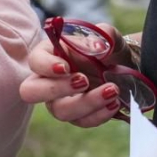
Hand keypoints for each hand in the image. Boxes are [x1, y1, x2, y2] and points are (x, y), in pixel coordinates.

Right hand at [19, 23, 133, 127]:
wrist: (125, 68)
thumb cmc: (108, 50)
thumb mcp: (108, 37)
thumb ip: (103, 35)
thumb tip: (97, 47)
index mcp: (50, 54)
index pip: (34, 61)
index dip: (45, 66)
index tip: (66, 67)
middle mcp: (49, 79)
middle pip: (31, 92)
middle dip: (55, 89)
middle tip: (83, 81)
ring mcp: (61, 99)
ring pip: (59, 111)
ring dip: (87, 103)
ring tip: (112, 91)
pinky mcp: (77, 115)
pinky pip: (81, 121)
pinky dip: (99, 115)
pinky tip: (114, 103)